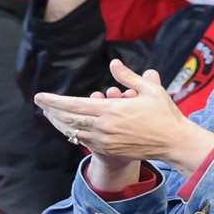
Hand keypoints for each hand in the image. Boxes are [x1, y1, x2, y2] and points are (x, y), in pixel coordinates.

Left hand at [34, 59, 213, 170]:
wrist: (173, 142)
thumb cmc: (164, 113)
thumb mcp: (149, 89)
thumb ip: (128, 76)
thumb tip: (113, 63)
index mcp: (110, 110)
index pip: (74, 105)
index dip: (54, 101)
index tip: (40, 96)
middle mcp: (104, 128)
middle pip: (69, 120)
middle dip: (52, 111)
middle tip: (42, 104)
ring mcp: (106, 141)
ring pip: (74, 133)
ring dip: (61, 124)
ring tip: (51, 115)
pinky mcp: (110, 150)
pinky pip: (85, 142)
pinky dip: (74, 134)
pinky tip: (70, 128)